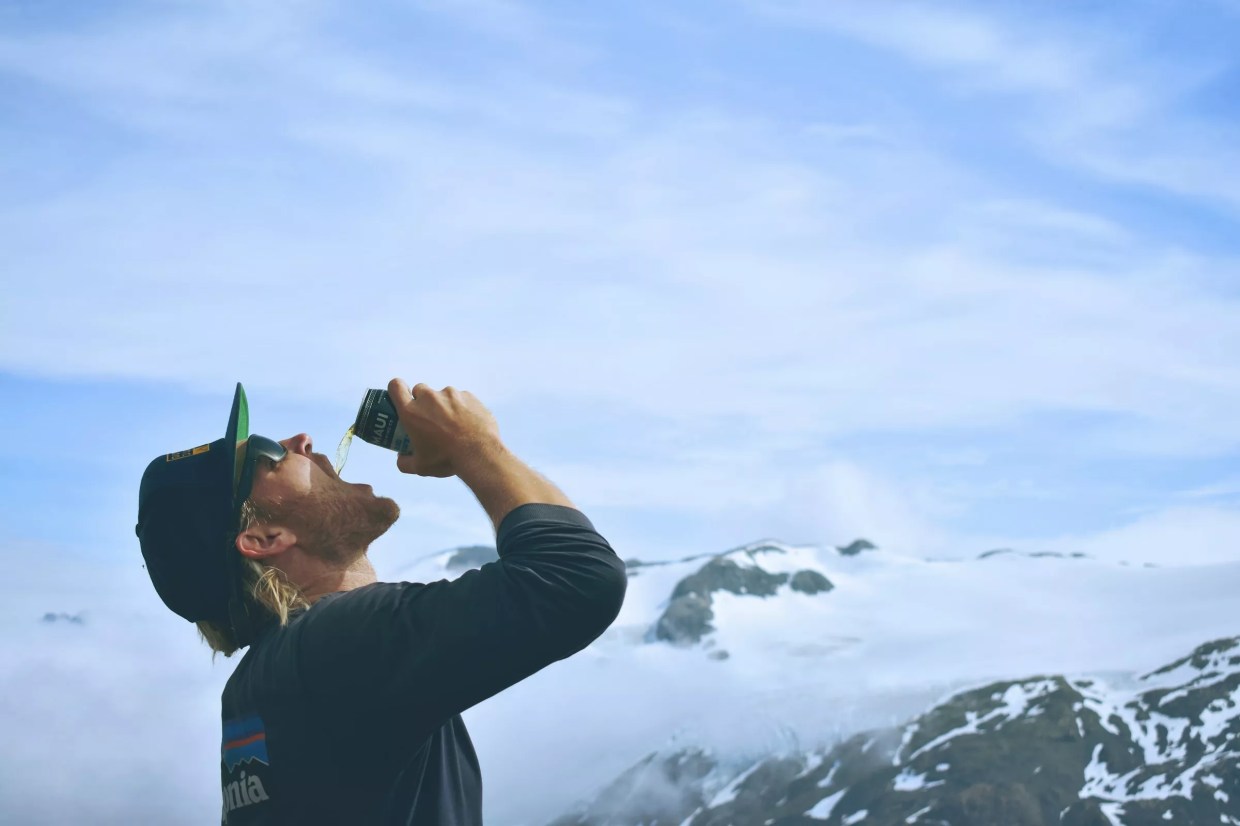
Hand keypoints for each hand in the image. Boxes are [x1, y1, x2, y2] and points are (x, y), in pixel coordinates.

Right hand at [386, 378, 503, 477]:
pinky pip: (461, 398)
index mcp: (412, 412)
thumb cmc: (447, 459)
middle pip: (420, 390)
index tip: (403, 398)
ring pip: (442, 395)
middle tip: (430, 419)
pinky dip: (462, 408)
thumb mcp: (420, 467)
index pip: (396, 386)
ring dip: (444, 406)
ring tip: (454, 426)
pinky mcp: (469, 396)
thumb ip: (404, 462)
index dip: (397, 389)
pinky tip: (468, 424)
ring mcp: (451, 394)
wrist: (480, 454)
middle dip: (423, 402)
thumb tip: (401, 458)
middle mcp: (429, 398)